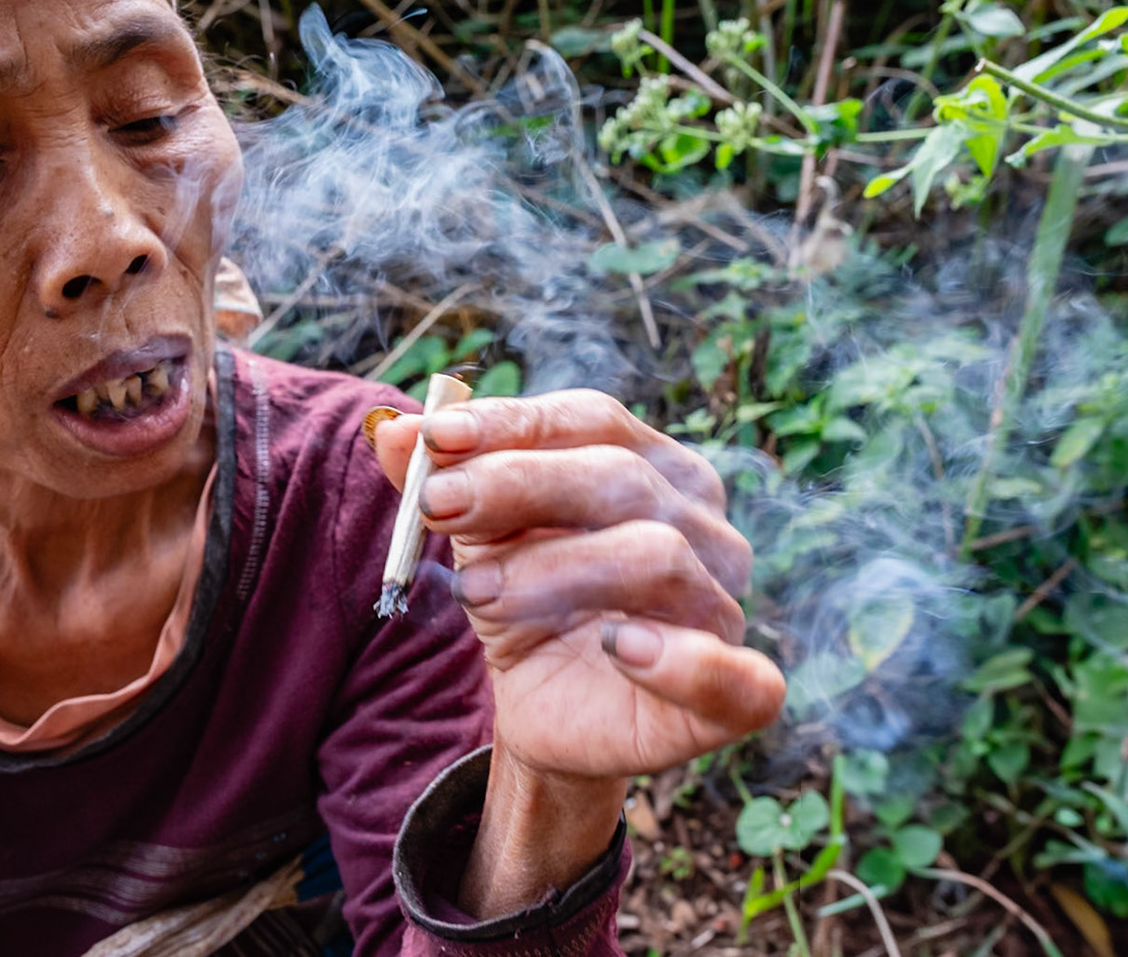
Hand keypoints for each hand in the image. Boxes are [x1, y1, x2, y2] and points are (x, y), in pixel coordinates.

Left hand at [372, 389, 784, 787]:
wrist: (543, 708)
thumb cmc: (523, 600)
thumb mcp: (473, 534)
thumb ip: (438, 480)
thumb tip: (389, 430)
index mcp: (652, 466)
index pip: (594, 419)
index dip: (514, 424)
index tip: (434, 438)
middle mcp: (702, 525)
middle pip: (621, 477)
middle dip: (517, 485)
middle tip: (437, 507)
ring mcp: (723, 607)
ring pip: (657, 558)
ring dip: (555, 569)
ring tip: (476, 593)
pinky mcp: (735, 694)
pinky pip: (738, 676)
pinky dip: (682, 660)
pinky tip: (620, 648)